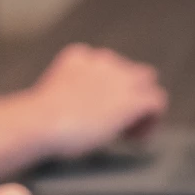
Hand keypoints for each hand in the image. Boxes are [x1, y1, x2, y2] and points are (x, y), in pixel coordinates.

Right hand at [25, 44, 167, 159]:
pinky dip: (149, 122)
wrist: (42, 122)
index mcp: (79, 56)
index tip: (96, 110)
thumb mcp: (53, 96)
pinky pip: (156, 103)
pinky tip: (133, 139)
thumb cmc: (38, 118)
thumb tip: (82, 112)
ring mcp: (121, 78)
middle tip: (116, 120)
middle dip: (128, 92)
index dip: (106, 88)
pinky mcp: (134, 99)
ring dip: (140, 104)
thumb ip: (72, 94)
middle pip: (132, 71)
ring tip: (128, 130)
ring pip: (148, 84)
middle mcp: (103, 60)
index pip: (105, 64)